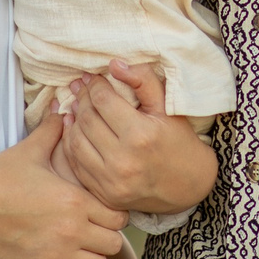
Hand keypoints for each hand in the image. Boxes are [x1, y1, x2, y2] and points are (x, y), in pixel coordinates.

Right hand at [0, 118, 126, 258]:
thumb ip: (53, 131)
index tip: (100, 211)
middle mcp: (70, 231)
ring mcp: (54, 257)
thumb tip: (64, 110)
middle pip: (113, 243)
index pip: (118, 216)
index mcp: (74, 201)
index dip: (114, 214)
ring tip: (82, 250)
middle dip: (107, 237)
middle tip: (93, 231)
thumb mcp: (29, 151)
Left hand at [64, 60, 216, 215]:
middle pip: (87, 119)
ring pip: (76, 141)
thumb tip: (114, 64)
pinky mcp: (104, 194)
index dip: (95, 85)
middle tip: (81, 88)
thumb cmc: (178, 141)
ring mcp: (111, 181)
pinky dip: (71, 144)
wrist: (188, 185)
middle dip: (82, 99)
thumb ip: (143, 81)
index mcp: (141, 135)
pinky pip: (76, 164)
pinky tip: (75, 130)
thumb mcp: (167, 107)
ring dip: (74, 120)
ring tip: (78, 107)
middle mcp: (123, 160)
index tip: (94, 78)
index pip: (103, 101)